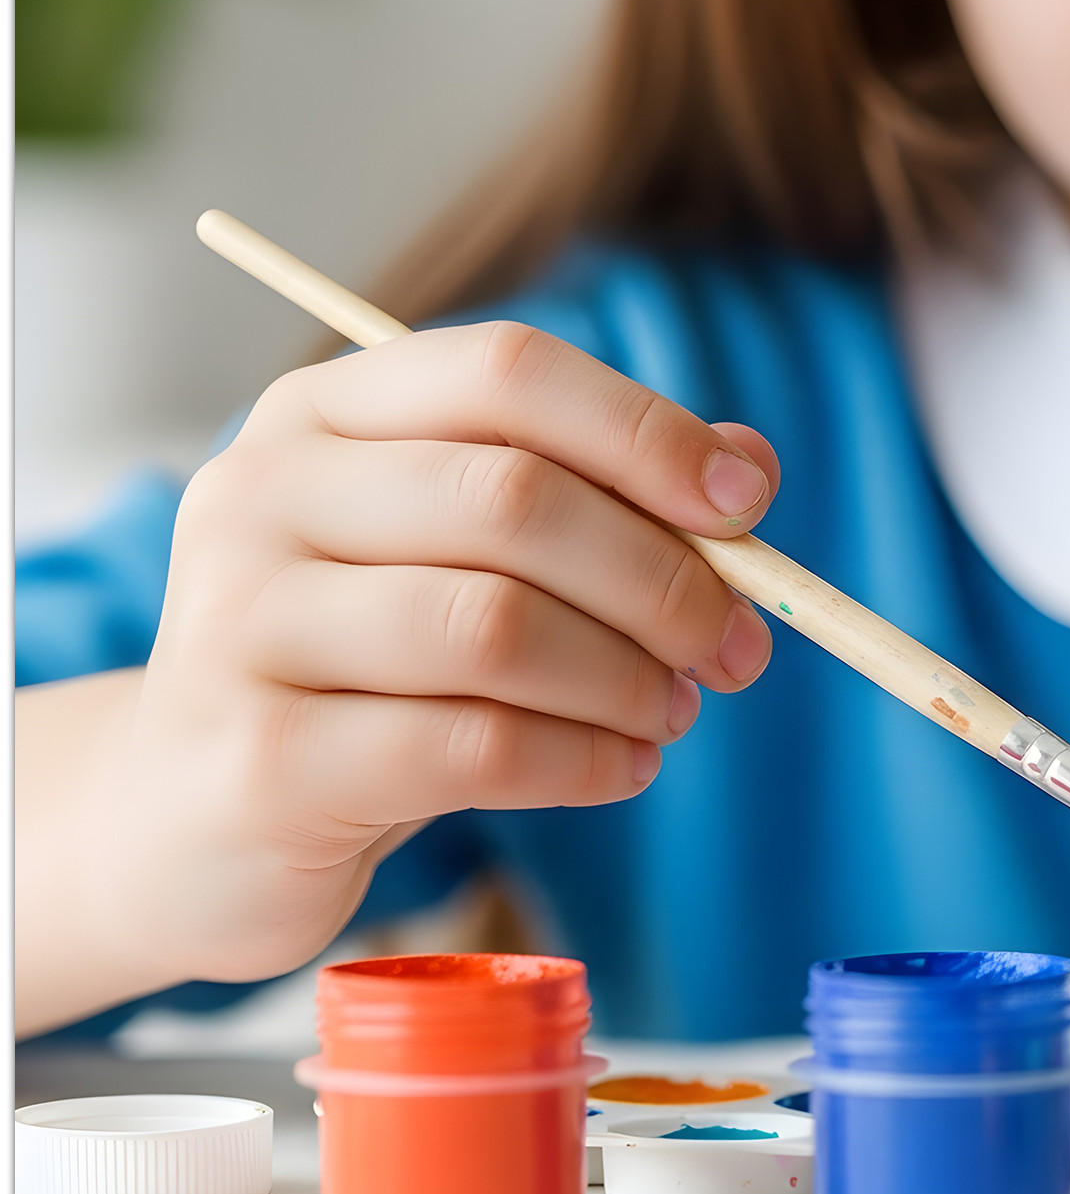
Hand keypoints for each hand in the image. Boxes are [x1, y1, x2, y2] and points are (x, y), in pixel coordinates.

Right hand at [106, 323, 780, 986]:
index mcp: (323, 414)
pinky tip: (623, 767)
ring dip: (626, 678)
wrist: (196, 820)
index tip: (747, 505)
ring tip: (675, 712)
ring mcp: (242, 625)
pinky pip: (470, 748)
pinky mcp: (261, 759)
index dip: (645, 433)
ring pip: (495, 628)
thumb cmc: (368, 668)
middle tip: (740, 647)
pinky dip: (582, 759)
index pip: (507, 373)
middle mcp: (261, 495)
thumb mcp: (466, 559)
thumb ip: (600, 494)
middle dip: (664, 578)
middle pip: (514, 500)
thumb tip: (748, 465)